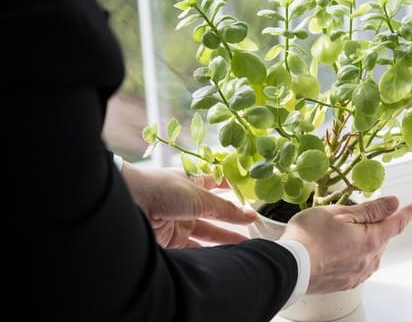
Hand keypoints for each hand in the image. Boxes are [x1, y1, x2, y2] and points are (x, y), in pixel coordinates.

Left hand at [120, 162, 256, 247]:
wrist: (127, 204)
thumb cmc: (162, 189)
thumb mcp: (199, 196)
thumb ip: (225, 208)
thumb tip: (250, 214)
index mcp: (191, 183)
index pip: (215, 184)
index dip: (231, 188)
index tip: (249, 194)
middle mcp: (185, 202)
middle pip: (214, 213)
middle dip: (233, 221)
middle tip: (255, 229)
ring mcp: (177, 221)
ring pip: (205, 232)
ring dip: (224, 239)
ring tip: (245, 247)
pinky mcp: (169, 241)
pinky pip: (193, 248)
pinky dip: (207, 253)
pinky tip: (222, 257)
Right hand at [280, 196, 411, 293]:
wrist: (290, 267)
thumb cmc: (309, 238)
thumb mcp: (339, 213)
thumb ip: (369, 210)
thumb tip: (393, 203)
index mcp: (371, 239)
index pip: (397, 223)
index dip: (409, 212)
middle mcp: (369, 259)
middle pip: (381, 237)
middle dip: (376, 225)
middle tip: (354, 216)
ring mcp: (357, 273)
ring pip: (370, 252)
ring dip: (363, 241)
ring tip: (339, 233)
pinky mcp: (345, 282)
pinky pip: (358, 265)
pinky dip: (354, 255)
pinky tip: (337, 250)